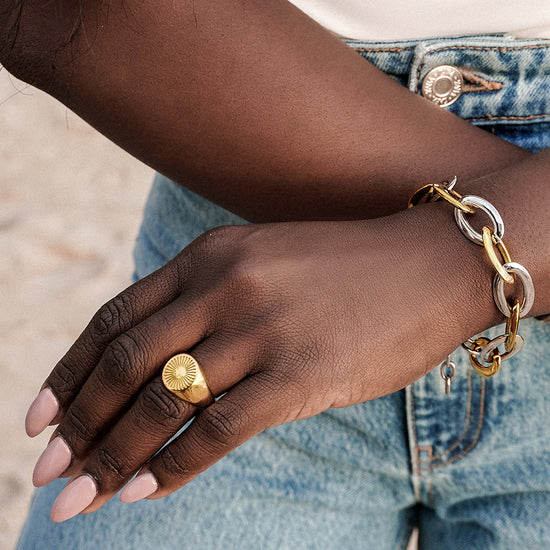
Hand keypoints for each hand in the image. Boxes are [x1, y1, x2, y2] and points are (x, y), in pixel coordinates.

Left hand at [25, 205, 493, 521]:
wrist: (429, 264)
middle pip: (126, 363)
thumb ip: (209, 301)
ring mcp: (262, 329)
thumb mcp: (263, 262)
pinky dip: (173, 466)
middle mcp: (225, 286)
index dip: (69, 372)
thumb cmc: (346, 268)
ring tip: (79, 498)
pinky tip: (143, 492)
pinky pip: (218, 430)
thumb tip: (161, 363)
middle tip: (47, 472)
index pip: (115, 319)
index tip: (39, 418)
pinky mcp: (301, 374)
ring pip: (163, 401)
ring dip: (113, 456)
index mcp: (210, 256)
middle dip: (78, 423)